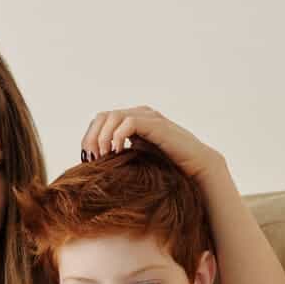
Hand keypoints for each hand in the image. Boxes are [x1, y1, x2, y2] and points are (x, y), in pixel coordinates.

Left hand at [80, 107, 223, 181]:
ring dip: (103, 137)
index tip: (88, 159)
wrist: (196, 169)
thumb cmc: (167, 168)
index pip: (100, 120)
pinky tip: (117, 152)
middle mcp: (139, 114)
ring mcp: (148, 117)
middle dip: (92, 138)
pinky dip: (118, 136)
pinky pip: (129, 122)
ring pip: (113, 116)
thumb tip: (95, 165)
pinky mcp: (156, 124)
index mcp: (131, 120)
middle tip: (93, 159)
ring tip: (103, 156)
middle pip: (102, 116)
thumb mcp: (136, 160)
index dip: (89, 137)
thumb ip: (119, 155)